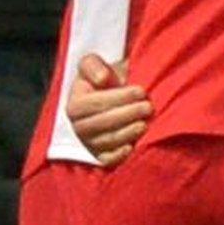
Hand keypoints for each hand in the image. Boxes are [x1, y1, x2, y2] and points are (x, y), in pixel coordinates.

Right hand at [66, 53, 149, 168]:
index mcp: (75, 104)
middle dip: (126, 115)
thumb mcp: (95, 65)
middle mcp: (78, 126)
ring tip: (145, 123)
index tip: (141, 90)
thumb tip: (101, 79)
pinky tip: (132, 147)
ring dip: (126, 133)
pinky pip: (106, 160)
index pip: (91, 104)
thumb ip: (93, 66)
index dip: (117, 98)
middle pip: (98, 125)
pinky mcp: (100, 155)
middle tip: (148, 107)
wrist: (117, 94)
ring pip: (104, 142)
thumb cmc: (106, 79)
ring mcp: (89, 142)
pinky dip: (118, 156)